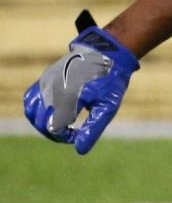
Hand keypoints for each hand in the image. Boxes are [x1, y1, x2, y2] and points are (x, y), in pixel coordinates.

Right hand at [23, 10, 139, 153]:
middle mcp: (52, 90)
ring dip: (41, 121)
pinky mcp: (46, 77)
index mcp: (67, 98)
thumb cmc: (111, 81)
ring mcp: (46, 82)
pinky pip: (30, 97)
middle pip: (39, 122)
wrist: (108, 53)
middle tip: (70, 132)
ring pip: (31, 111)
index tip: (78, 135)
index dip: (64, 137)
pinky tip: (52, 111)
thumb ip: (93, 129)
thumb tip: (80, 150)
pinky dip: (35, 109)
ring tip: (60, 123)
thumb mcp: (108, 107)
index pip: (53, 129)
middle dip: (52, 132)